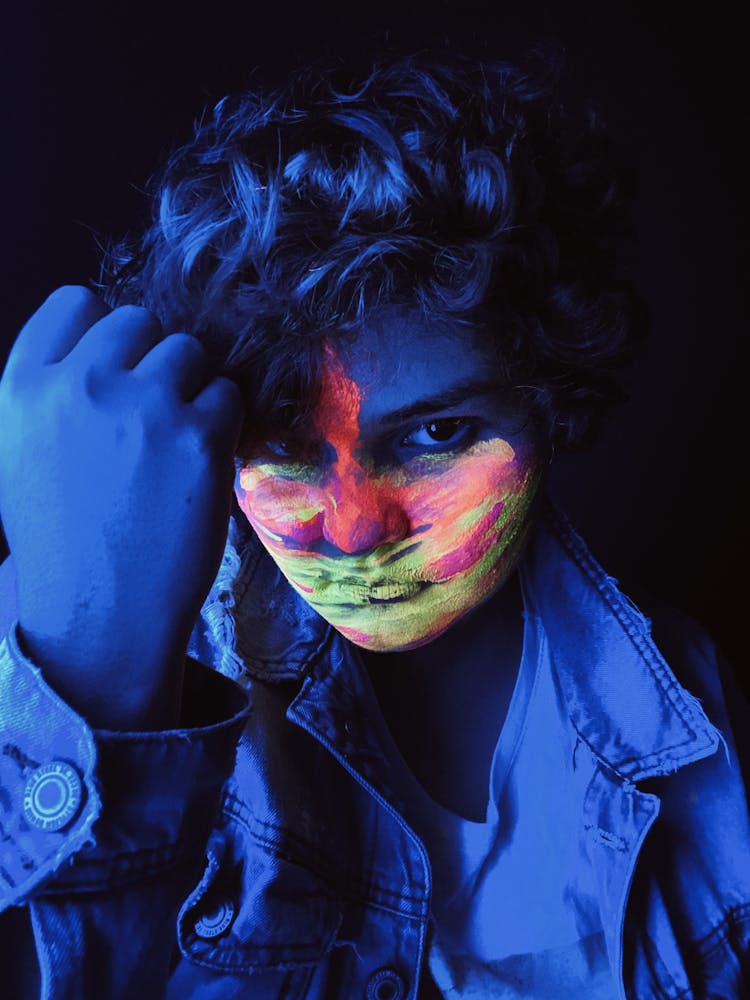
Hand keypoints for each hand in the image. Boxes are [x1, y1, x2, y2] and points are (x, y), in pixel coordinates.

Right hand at [0, 286, 243, 727]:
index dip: (104, 328)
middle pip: (139, 320)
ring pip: (188, 350)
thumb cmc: (62, 541)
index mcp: (24, 387)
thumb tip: (103, 353)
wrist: (100, 613)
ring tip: (179, 440)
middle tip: (156, 411)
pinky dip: (223, 421)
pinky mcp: (196, 435)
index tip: (120, 363)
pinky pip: (227, 393)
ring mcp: (141, 405)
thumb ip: (54, 394)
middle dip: (153, 358)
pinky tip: (203, 460)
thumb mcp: (22, 453)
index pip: (74, 301)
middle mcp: (80, 384)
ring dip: (192, 386)